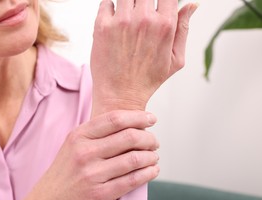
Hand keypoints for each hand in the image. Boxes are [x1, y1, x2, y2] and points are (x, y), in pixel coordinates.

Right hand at [32, 110, 158, 199]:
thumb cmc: (66, 172)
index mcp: (78, 136)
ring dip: (151, 156)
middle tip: (154, 142)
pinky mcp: (101, 194)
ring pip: (135, 159)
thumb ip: (96, 133)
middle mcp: (85, 153)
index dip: (138, 117)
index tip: (151, 119)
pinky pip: (133, 180)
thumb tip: (131, 122)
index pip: (115, 119)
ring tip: (154, 157)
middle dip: (149, 138)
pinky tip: (152, 170)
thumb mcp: (73, 145)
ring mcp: (92, 174)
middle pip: (129, 137)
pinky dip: (148, 173)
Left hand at [91, 0, 197, 114]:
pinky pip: (105, 3)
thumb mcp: (175, 59)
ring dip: (126, 3)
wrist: (120, 96)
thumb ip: (184, 29)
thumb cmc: (147, 80)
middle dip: (143, 3)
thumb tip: (192, 4)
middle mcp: (143, 19)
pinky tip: (113, 21)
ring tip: (126, 17)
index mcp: (164, 25)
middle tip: (139, 14)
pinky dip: (109, 8)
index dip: (162, 0)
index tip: (156, 7)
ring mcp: (121, 21)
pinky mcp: (102, 26)